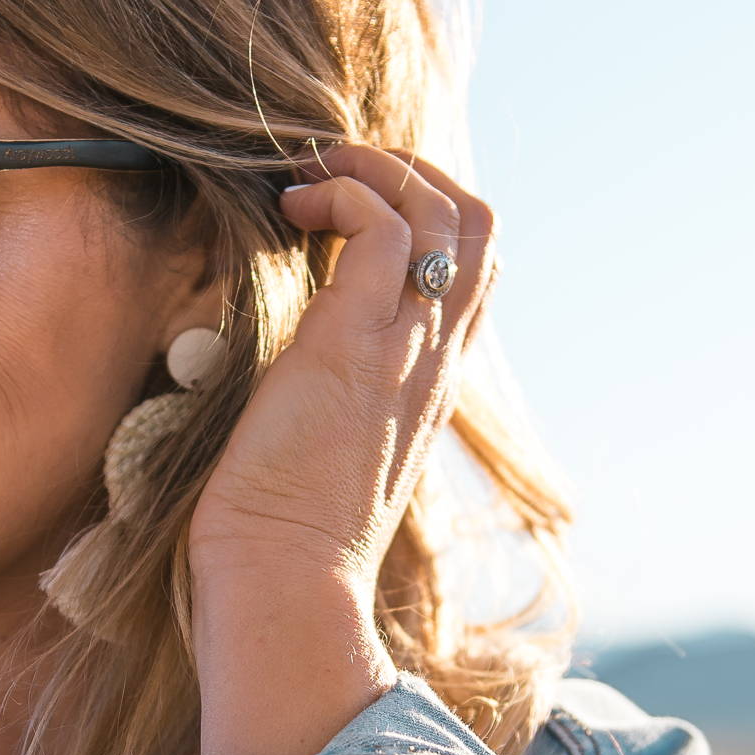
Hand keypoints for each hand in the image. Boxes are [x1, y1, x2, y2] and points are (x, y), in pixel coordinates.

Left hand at [189, 144, 494, 754]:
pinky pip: (383, 226)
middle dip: (413, 172)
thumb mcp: (318, 455)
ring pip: (446, 211)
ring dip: (377, 168)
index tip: (347, 209)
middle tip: (336, 173)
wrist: (284, 587)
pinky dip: (343, 192)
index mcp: (427, 385)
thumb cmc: (279, 540)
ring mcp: (405, 349)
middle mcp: (433, 360)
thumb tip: (275, 378)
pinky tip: (290, 210)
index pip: (469, 271)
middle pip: (480, 226)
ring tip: (309, 177)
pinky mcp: (356, 342)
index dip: (421, 216)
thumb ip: (323, 405)